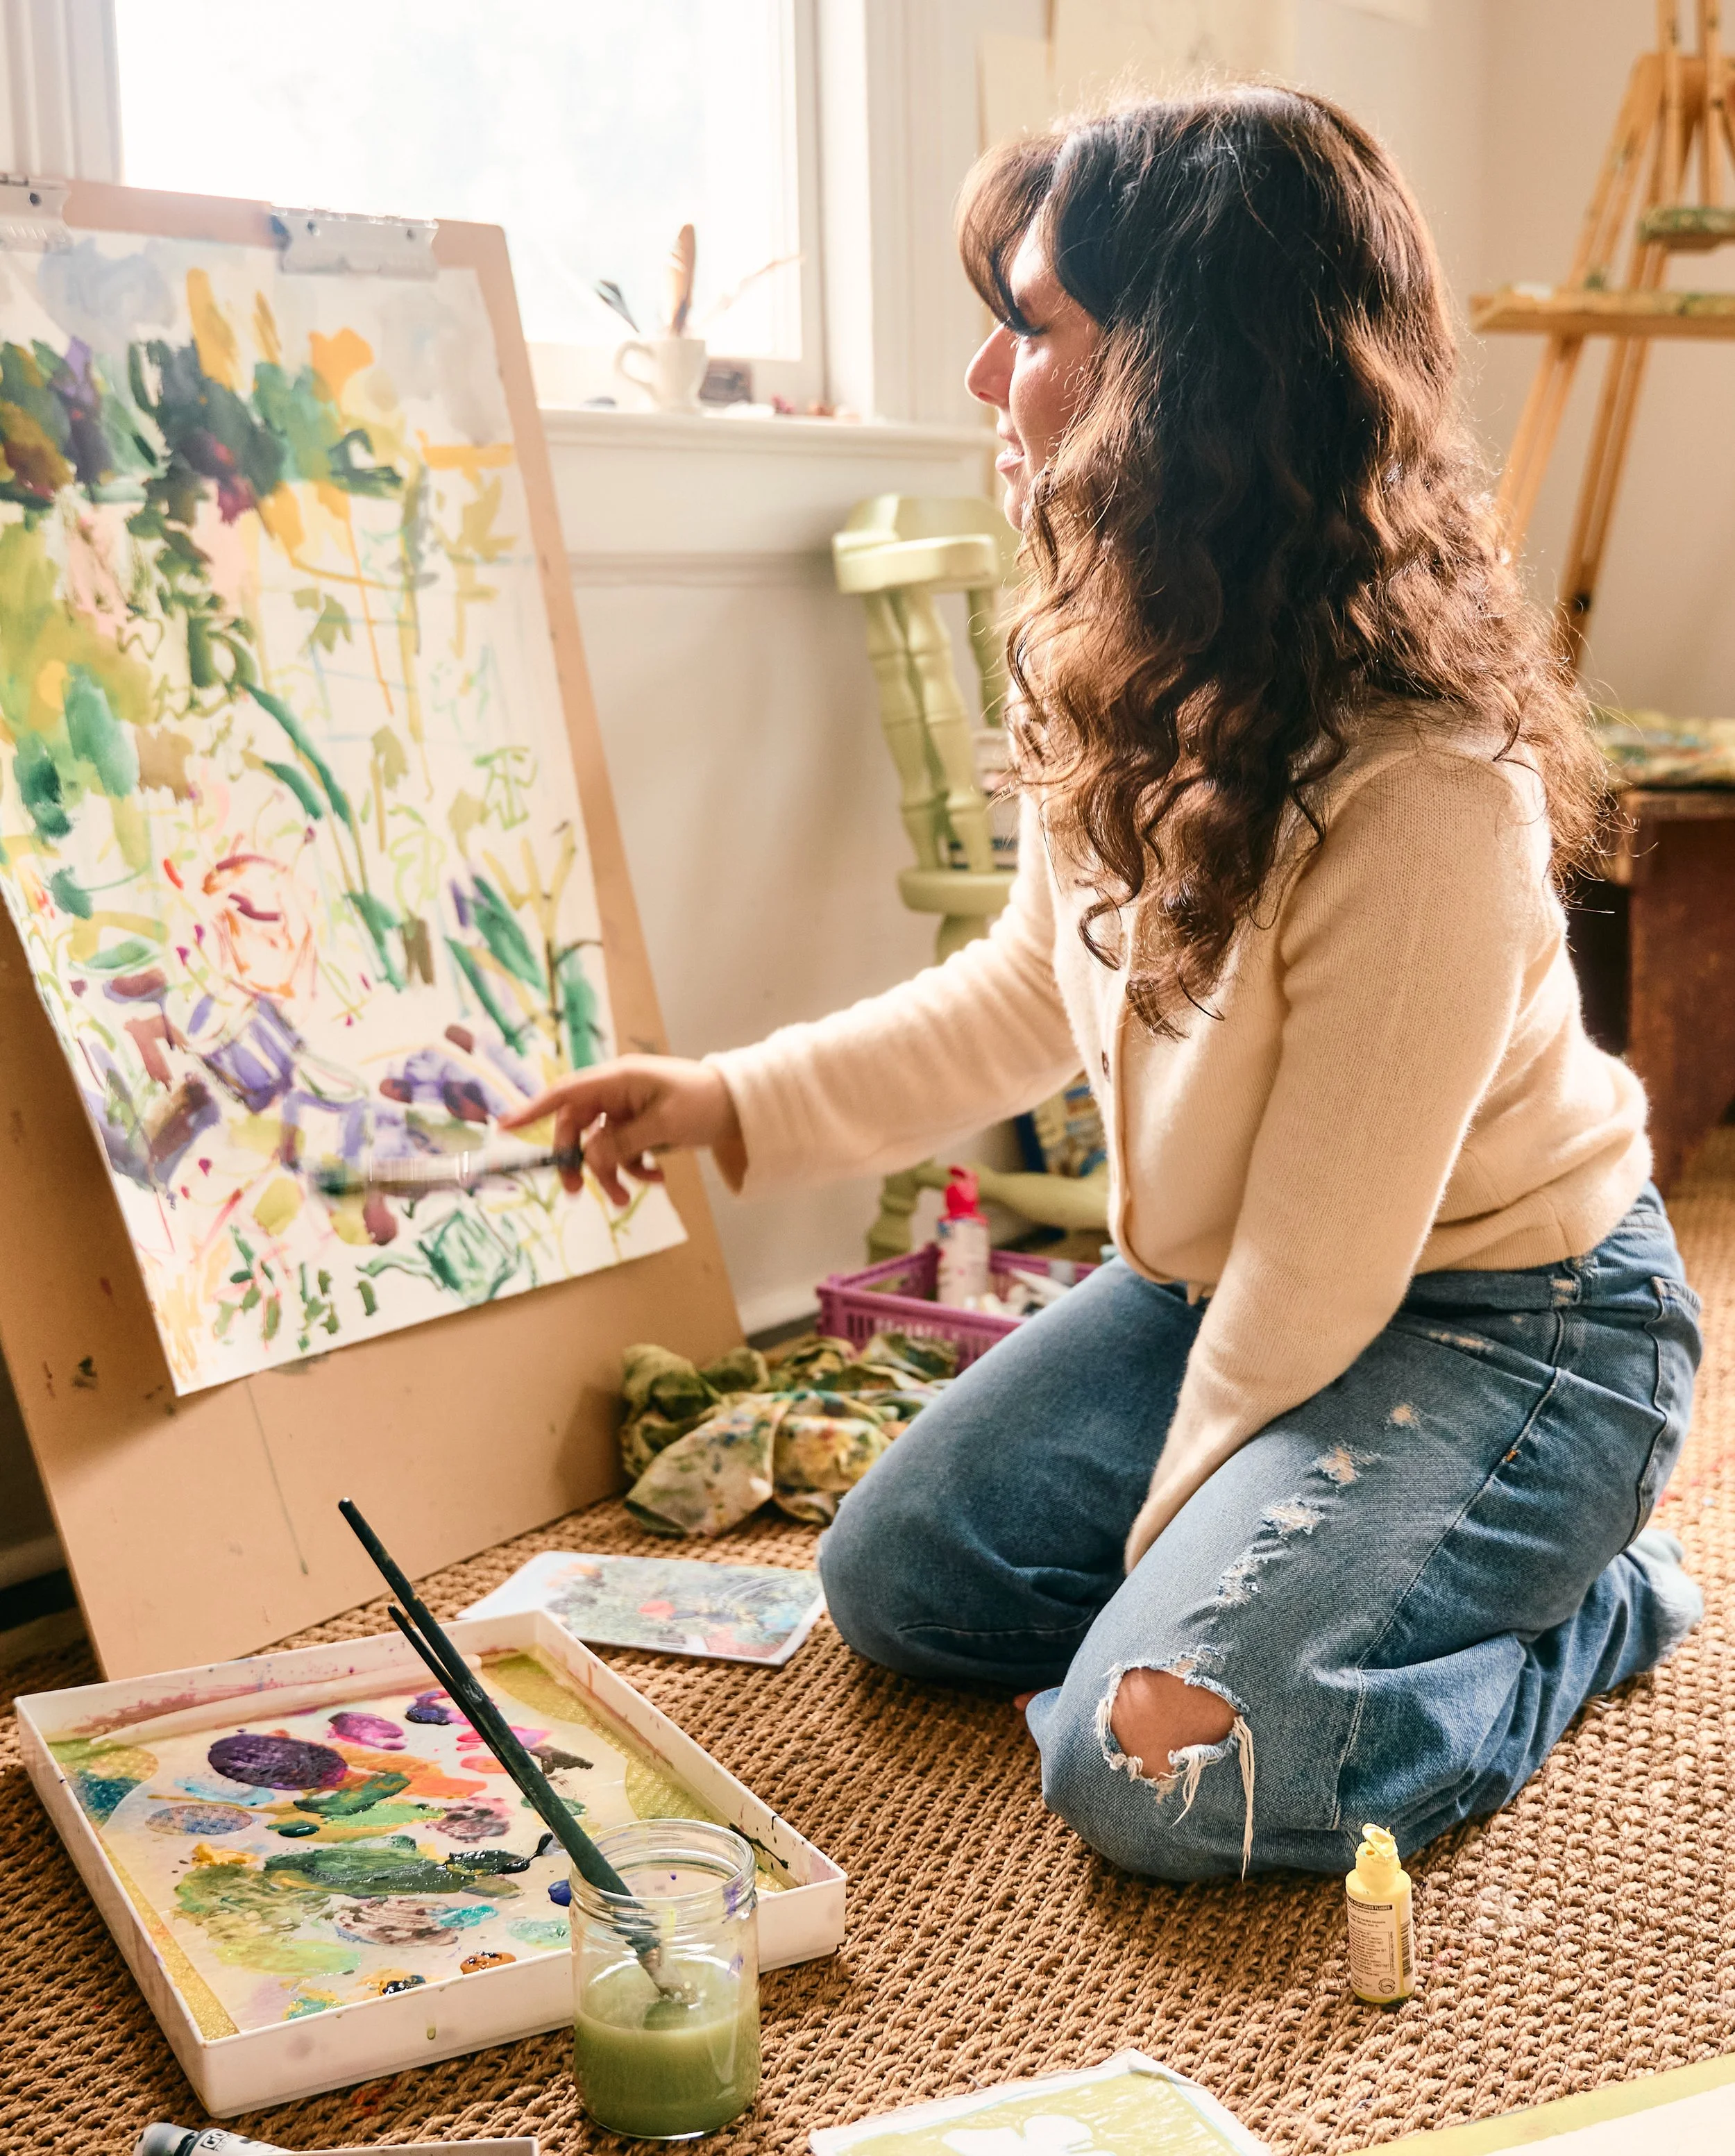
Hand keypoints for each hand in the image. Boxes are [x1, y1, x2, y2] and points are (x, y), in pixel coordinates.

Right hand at [500, 1055, 742, 1204]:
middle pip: (578, 1126)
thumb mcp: (665, 1125)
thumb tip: (590, 1156)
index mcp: (620, 1079)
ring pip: (600, 1145)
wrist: (742, 1109)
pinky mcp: (641, 1127)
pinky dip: (633, 1169)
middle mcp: (618, 1091)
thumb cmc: (706, 1104)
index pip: (567, 1092)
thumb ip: (623, 1142)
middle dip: (579, 1161)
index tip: (505, 1127)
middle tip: (578, 1193)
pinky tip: (656, 1179)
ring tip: (628, 1196)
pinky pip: (622, 1151)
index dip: (534, 1110)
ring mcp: (628, 1110)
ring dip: (610, 1173)